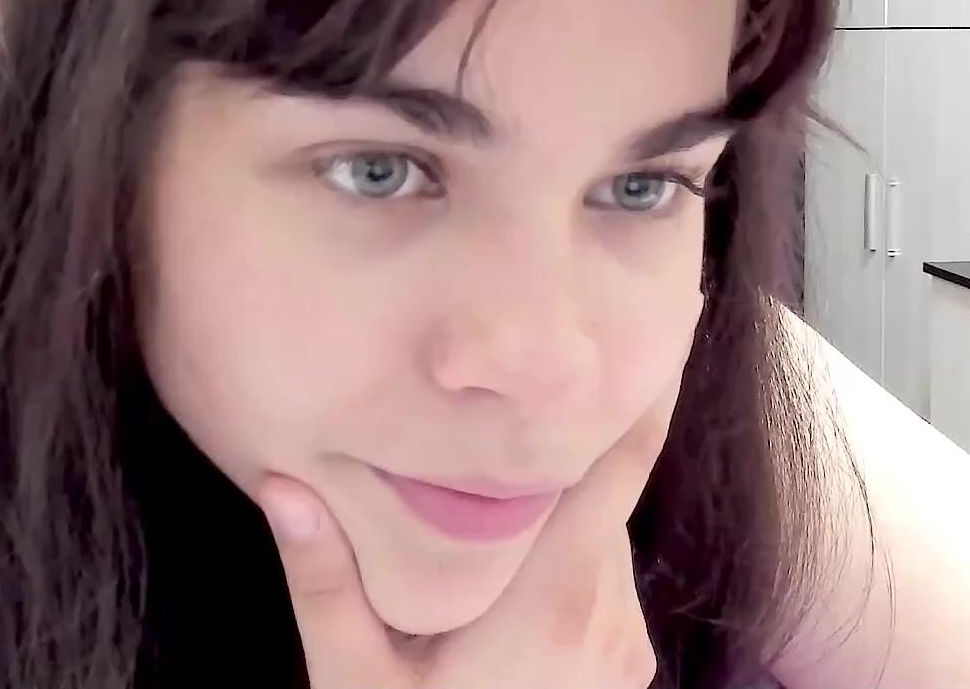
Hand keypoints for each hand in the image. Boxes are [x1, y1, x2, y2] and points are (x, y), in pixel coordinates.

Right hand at [257, 414, 665, 688]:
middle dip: (550, 468)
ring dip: (557, 526)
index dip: (648, 394)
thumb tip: (282, 488)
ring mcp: (622, 653)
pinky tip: (506, 603)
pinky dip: (567, 570)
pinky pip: (602, 591)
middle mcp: (604, 620)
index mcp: (548, 602)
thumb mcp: (356, 681)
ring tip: (489, 541)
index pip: (615, 472)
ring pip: (599, 547)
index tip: (687, 317)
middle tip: (504, 436)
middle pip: (593, 503)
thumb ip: (324, 583)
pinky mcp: (624, 675)